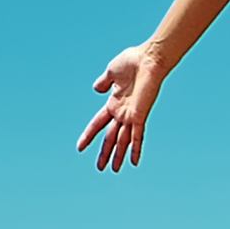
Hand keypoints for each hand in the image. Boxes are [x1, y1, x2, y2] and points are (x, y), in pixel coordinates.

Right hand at [78, 45, 166, 170]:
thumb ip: (104, 82)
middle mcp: (122, 112)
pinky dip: (135, 149)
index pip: (98, 123)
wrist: (149, 59)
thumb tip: (96, 88)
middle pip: (111, 137)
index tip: (80, 147)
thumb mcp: (111, 72)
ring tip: (114, 169)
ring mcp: (131, 115)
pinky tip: (134, 162)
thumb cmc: (132, 61)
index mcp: (114, 103)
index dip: (89, 135)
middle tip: (100, 167)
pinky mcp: (140, 115)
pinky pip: (137, 136)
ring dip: (117, 155)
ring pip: (122, 141)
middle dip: (105, 152)